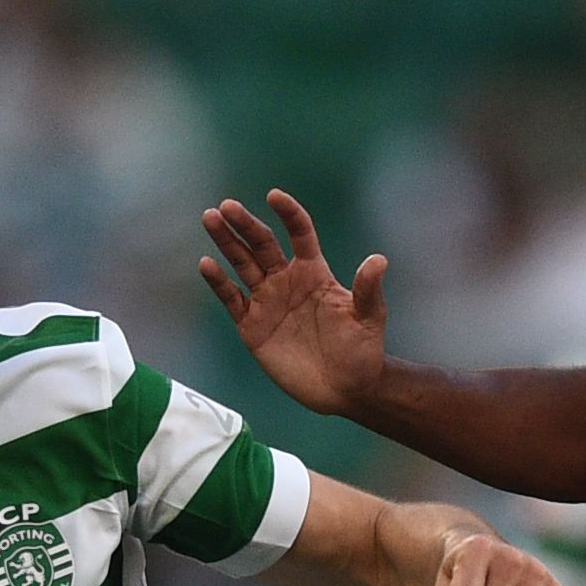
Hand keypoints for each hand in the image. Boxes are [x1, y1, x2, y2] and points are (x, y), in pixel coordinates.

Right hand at [195, 189, 389, 416]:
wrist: (344, 389)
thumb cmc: (361, 351)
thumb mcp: (369, 318)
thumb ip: (368, 289)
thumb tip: (378, 260)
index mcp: (313, 272)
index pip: (299, 233)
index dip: (288, 213)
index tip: (274, 196)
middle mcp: (287, 280)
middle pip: (262, 243)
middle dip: (244, 224)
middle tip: (226, 206)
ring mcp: (267, 301)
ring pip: (242, 264)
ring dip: (226, 242)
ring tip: (210, 218)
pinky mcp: (252, 326)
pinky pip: (231, 299)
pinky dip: (219, 282)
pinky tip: (207, 264)